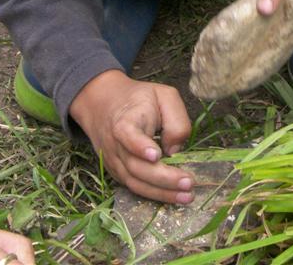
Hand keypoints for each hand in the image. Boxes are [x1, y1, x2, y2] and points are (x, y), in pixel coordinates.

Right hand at [69, 70, 193, 203]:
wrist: (103, 103)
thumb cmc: (139, 99)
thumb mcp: (164, 96)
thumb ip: (175, 120)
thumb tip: (175, 151)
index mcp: (125, 121)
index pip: (128, 135)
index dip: (140, 146)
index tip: (156, 155)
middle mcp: (115, 145)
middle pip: (136, 167)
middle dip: (164, 178)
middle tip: (189, 182)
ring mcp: (114, 161)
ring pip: (135, 183)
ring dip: (162, 193)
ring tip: (186, 196)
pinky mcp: (117, 172)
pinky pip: (135, 187)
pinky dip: (155, 195)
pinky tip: (174, 196)